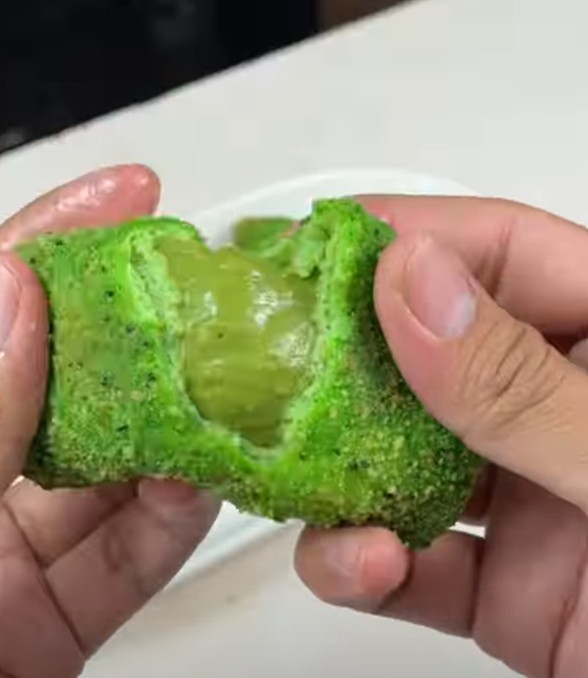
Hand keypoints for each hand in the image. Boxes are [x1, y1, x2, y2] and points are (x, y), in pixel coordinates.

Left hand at [0, 164, 217, 677]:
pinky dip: (164, 523)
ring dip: (162, 428)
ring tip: (229, 380)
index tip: (123, 195)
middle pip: (43, 382)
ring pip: (92, 471)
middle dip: (123, 332)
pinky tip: (207, 484)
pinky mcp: (31, 634)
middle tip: (201, 288)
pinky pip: (111, 563)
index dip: (44, 241)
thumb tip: (10, 301)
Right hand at [296, 195, 587, 677]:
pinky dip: (365, 563)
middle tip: (269, 356)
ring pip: (405, 455)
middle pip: (432, 349)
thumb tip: (415, 284)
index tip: (314, 247)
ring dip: (340, 465)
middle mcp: (568, 411)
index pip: (504, 253)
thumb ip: (529, 388)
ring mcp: (533, 498)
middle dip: (346, 353)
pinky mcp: (507, 590)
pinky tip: (353, 561)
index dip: (408, 237)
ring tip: (298, 471)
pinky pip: (413, 561)